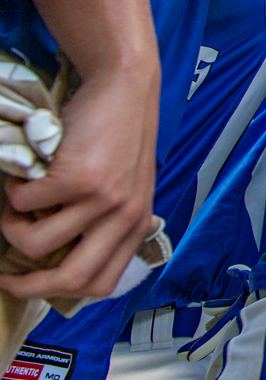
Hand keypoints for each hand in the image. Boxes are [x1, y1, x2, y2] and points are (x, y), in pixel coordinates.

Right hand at [0, 71, 156, 298]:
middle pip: (71, 280)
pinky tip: (25, 171)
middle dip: (27, 286)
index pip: (101, 284)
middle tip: (4, 274)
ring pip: (36, 244)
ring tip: (15, 206)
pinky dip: (14, 190)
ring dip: (12, 228)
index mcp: (138, 225)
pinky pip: (25, 203)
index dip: (60, 293)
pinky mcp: (78, 178)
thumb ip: (107, 221)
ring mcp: (103, 200)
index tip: (31, 283)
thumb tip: (63, 256)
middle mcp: (125, 218)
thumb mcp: (127, 185)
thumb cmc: (118, 134)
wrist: (125, 86)